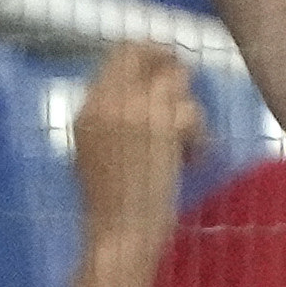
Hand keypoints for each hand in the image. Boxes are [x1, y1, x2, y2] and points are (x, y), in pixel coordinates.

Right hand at [72, 42, 200, 247]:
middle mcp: (105, 102)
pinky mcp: (160, 126)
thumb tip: (156, 87)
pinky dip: (199, 137)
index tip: (169, 68)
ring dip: (189, 112)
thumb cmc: (114, 204)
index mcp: (86, 110)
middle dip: (172, 65)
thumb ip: (115, 117)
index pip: (118, 55)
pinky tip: (192, 161)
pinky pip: (191, 111)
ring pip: (175, 80)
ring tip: (186, 146)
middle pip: (143, 51)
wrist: (119, 234)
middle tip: (187, 87)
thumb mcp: (99, 153)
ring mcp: (132, 111)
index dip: (149, 55)